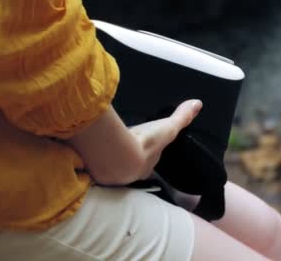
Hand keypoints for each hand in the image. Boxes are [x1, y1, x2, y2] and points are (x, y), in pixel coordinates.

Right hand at [67, 100, 201, 184]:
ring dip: (106, 160)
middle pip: (129, 166)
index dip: (146, 154)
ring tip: (100, 150)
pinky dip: (88, 159)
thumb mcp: (167, 128)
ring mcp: (110, 176)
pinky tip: (83, 153)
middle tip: (119, 147)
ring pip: (110, 167)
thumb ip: (182, 117)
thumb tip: (198, 104)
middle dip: (126, 159)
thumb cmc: (145, 143)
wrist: (116, 155)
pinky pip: (92, 165)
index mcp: (145, 167)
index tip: (141, 146)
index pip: (148, 162)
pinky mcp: (92, 172)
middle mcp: (128, 175)